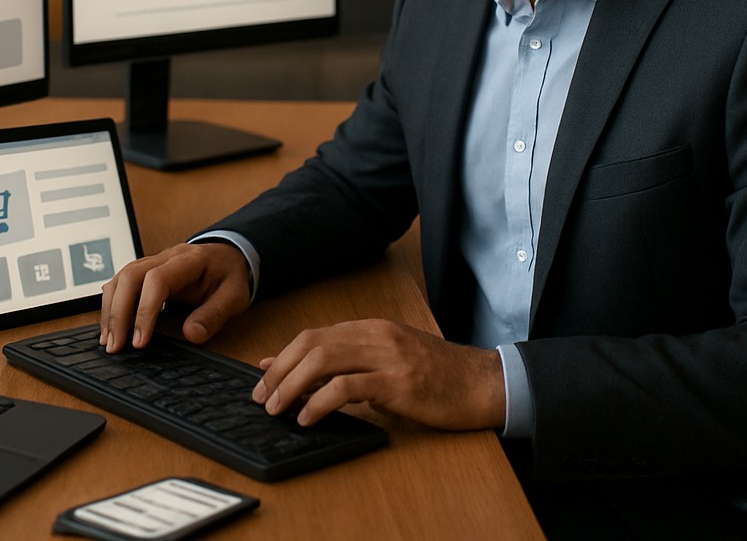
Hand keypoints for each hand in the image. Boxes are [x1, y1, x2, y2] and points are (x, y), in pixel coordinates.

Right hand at [99, 242, 251, 351]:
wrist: (228, 256)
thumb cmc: (229, 275)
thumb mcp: (235, 295)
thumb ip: (215, 314)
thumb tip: (191, 334)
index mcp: (189, 260)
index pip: (157, 279)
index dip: (145, 310)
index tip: (140, 341)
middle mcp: (166, 257)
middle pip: (130, 276)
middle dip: (119, 312)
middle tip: (115, 346)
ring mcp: (153, 261)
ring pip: (121, 278)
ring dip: (111, 309)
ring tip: (108, 340)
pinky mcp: (146, 271)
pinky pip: (121, 282)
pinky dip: (112, 303)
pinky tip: (110, 325)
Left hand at [251, 319, 504, 430]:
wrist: (484, 383)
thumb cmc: (439, 376)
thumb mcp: (391, 361)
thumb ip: (352, 362)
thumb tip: (309, 372)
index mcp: (373, 328)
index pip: (314, 335)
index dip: (283, 356)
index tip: (263, 378)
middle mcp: (377, 335)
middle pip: (311, 344)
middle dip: (279, 370)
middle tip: (262, 396)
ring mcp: (388, 356)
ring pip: (323, 361)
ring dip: (292, 386)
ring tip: (278, 409)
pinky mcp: (398, 382)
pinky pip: (347, 388)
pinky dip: (319, 402)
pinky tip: (309, 418)